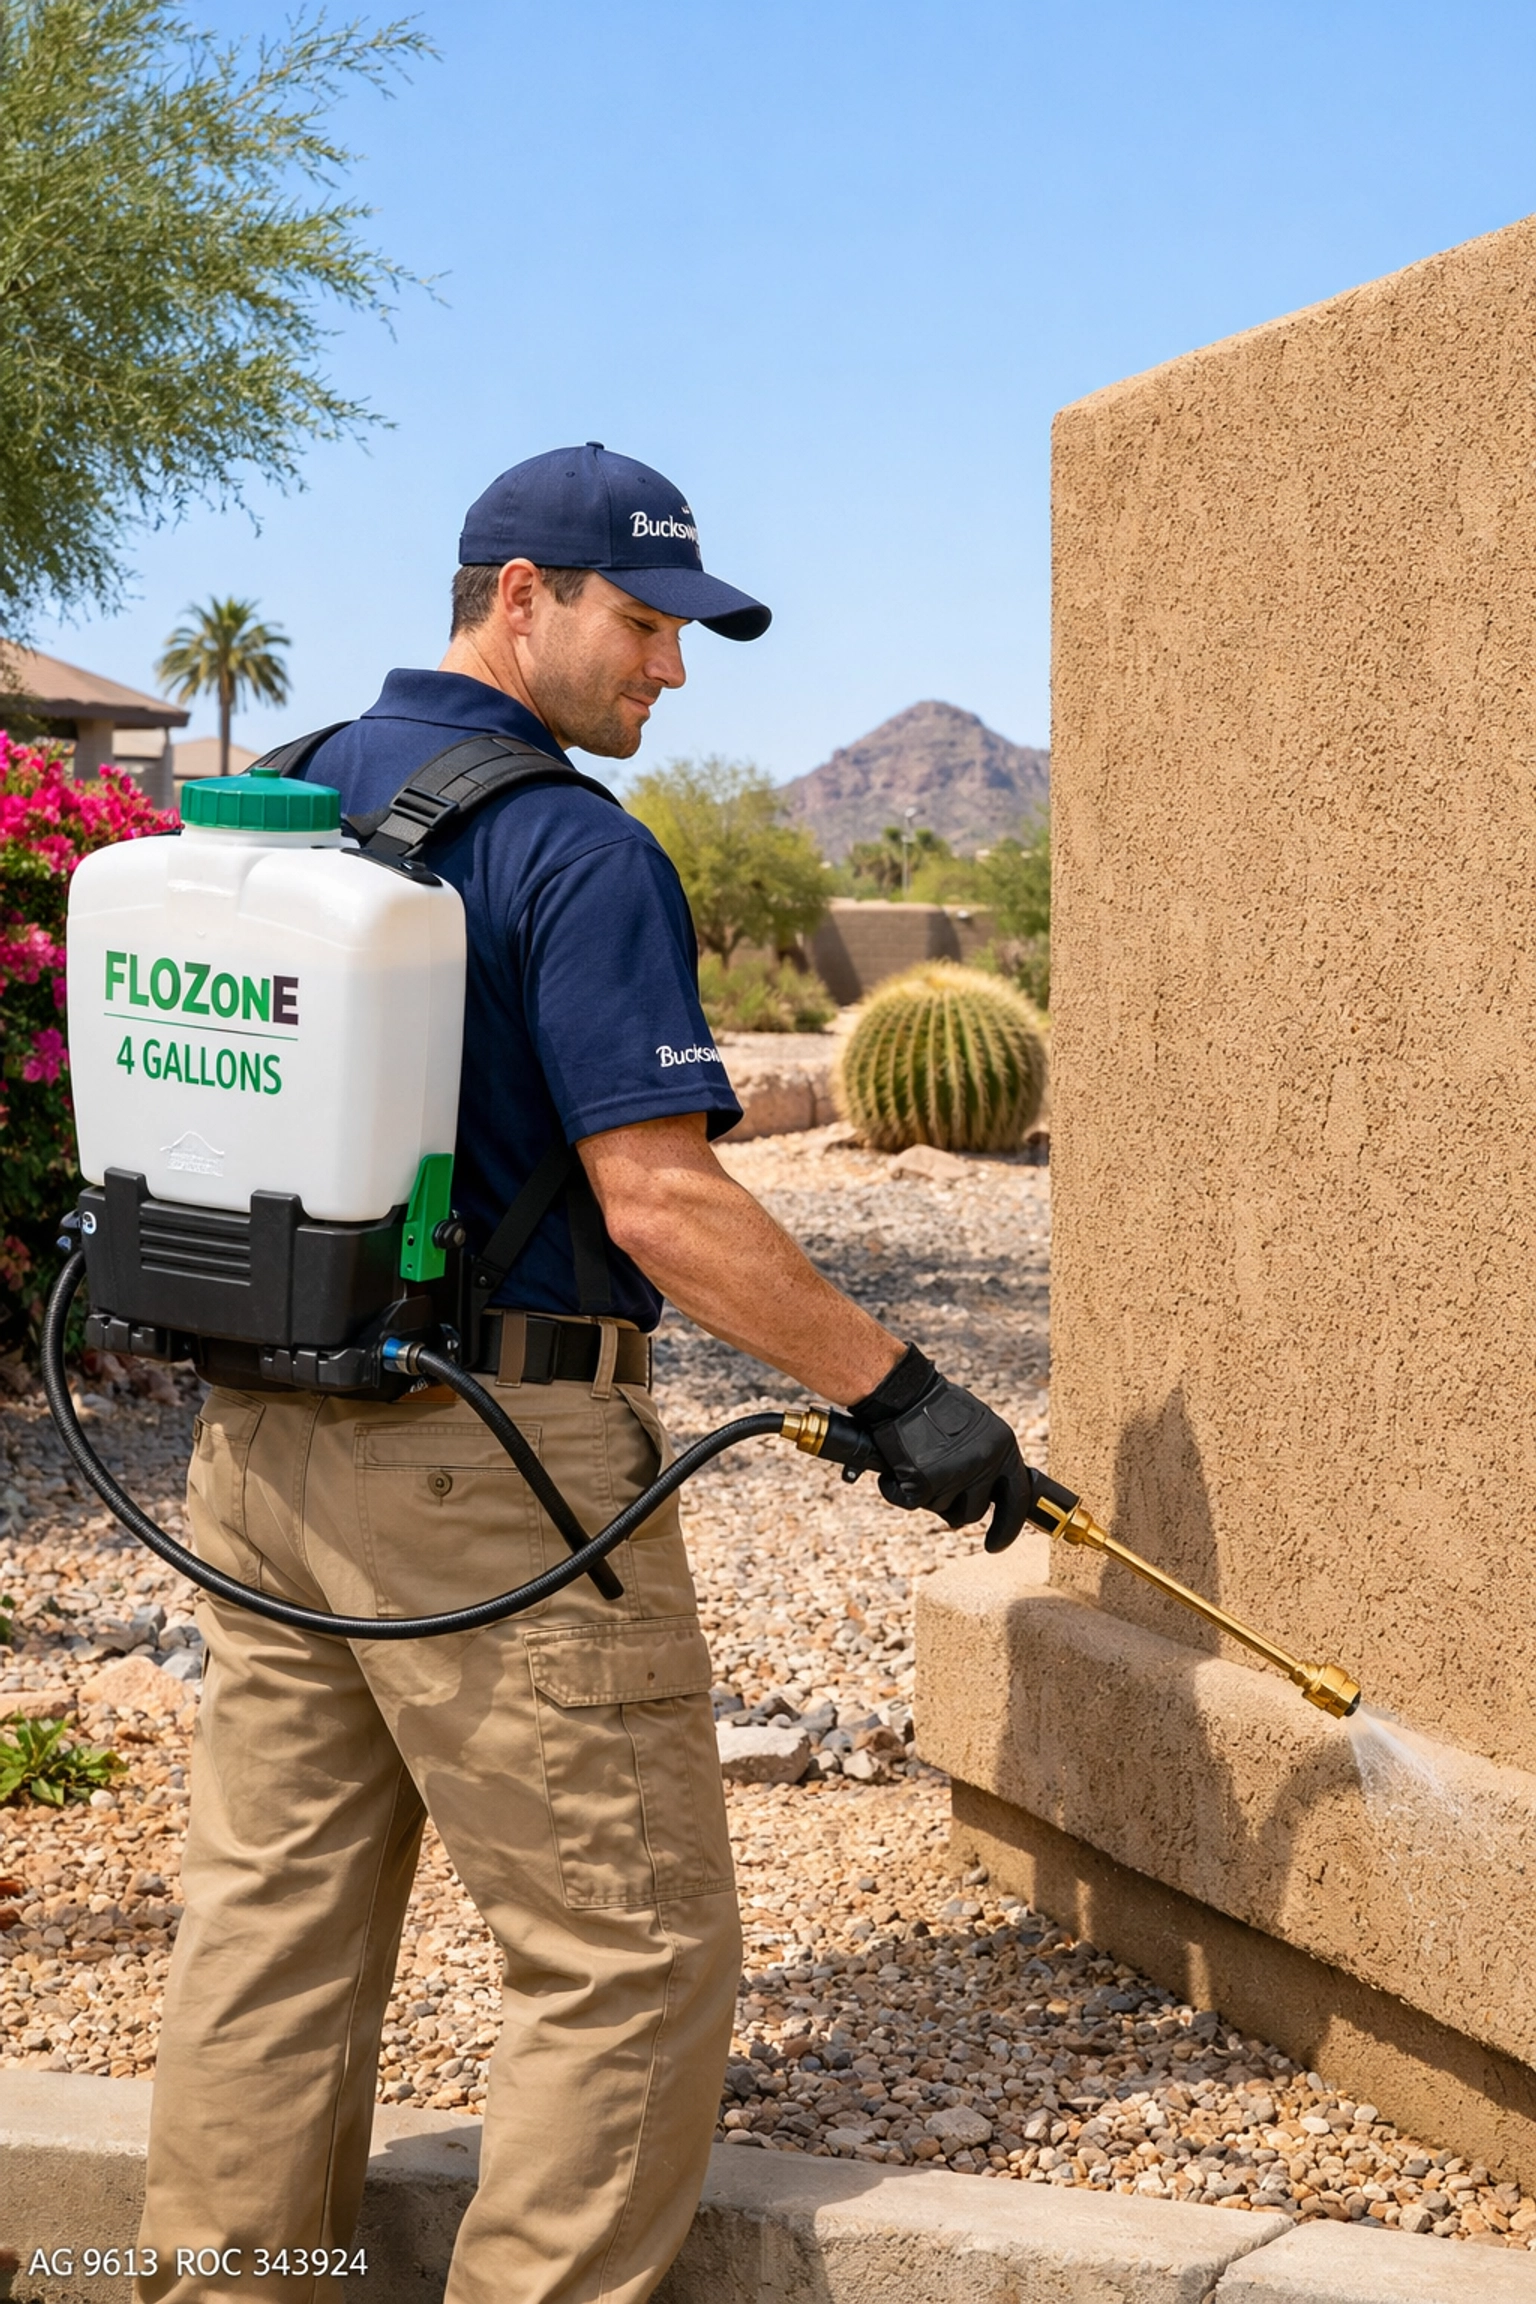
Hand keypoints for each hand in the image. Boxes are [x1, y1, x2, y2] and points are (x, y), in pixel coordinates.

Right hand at [848, 1345, 1029, 1551]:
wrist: (902, 1391)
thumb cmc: (935, 1406)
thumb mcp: (978, 1428)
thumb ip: (989, 1459)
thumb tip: (992, 1495)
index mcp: (1003, 1447)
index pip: (1018, 1499)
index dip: (1007, 1528)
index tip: (995, 1544)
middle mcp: (985, 1462)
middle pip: (974, 1512)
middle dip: (954, 1508)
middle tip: (937, 1492)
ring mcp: (955, 1473)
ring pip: (942, 1509)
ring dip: (927, 1495)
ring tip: (916, 1462)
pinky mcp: (924, 1480)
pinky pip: (910, 1503)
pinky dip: (897, 1491)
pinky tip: (894, 1471)